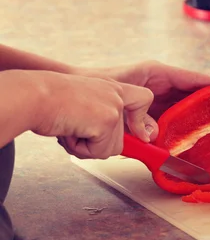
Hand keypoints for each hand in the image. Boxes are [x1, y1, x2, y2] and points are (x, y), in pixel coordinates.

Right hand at [28, 71, 154, 158]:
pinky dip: (80, 148)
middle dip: (95, 144)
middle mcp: (116, 95)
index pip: (143, 98)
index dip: (141, 121)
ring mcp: (114, 107)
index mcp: (111, 88)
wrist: (35, 96)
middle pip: (119, 141)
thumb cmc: (49, 101)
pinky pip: (99, 151)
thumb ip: (100, 121)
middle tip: (75, 128)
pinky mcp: (108, 120)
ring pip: (109, 149)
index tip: (141, 136)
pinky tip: (71, 130)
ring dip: (86, 147)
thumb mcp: (83, 106)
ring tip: (71, 127)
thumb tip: (110, 146)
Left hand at [77, 61, 209, 135]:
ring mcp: (159, 100)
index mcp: (160, 73)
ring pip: (192, 110)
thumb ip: (141, 116)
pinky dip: (189, 131)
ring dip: (209, 121)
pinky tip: (200, 142)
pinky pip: (176, 122)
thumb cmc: (99, 86)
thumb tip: (156, 137)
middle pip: (201, 96)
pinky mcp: (152, 114)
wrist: (79, 91)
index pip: (199, 80)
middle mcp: (164, 85)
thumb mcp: (123, 97)